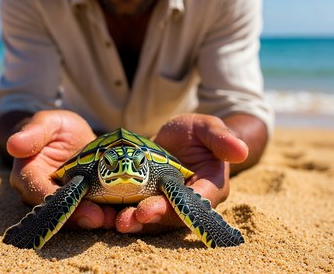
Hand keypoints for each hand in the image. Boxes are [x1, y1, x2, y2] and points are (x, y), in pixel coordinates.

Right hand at [6, 110, 116, 228]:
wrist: (70, 136)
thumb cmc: (55, 127)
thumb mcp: (48, 122)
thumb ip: (34, 132)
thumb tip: (14, 144)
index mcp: (27, 175)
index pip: (38, 194)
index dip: (59, 202)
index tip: (78, 206)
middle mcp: (40, 194)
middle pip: (58, 211)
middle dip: (80, 216)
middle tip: (102, 218)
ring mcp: (61, 200)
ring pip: (73, 215)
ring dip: (93, 219)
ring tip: (113, 218)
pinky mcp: (79, 201)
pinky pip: (88, 211)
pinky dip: (102, 214)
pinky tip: (118, 213)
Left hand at [115, 113, 248, 233]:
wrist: (179, 137)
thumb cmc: (197, 132)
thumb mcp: (207, 127)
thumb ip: (220, 138)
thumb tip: (241, 151)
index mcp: (210, 186)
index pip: (198, 202)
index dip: (179, 208)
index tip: (156, 207)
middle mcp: (190, 201)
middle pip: (174, 216)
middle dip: (153, 218)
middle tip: (130, 218)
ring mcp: (169, 202)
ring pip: (155, 218)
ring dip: (136, 221)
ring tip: (117, 220)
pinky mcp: (150, 199)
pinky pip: (139, 209)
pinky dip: (125, 212)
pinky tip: (108, 212)